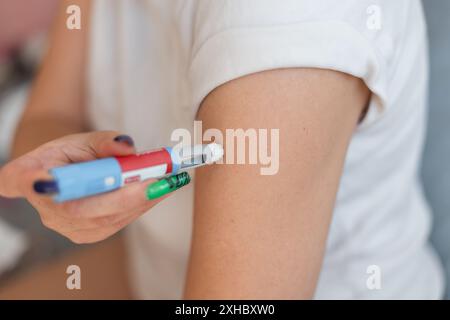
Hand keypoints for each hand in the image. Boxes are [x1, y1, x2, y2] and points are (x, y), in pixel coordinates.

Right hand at [0, 131, 187, 243]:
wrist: (70, 174)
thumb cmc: (73, 154)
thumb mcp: (85, 140)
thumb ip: (106, 141)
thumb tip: (129, 147)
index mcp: (29, 174)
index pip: (20, 180)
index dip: (32, 182)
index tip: (45, 179)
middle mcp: (44, 207)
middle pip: (81, 209)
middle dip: (126, 196)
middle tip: (159, 181)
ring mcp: (65, 225)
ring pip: (104, 221)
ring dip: (142, 201)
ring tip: (169, 182)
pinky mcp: (86, 234)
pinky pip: (115, 224)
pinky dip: (140, 207)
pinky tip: (159, 191)